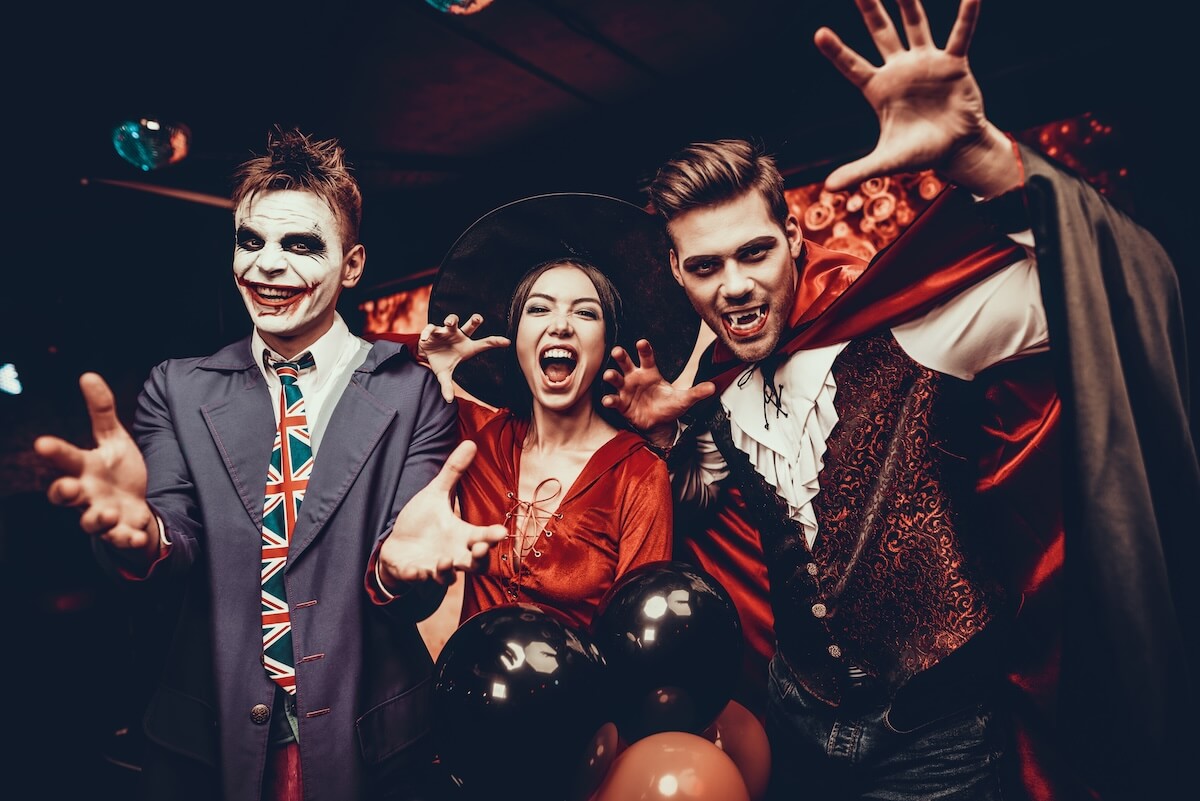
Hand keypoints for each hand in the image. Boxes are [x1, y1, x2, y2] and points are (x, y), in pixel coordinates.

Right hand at [33, 372, 158, 560]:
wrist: (134, 509)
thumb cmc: (116, 472)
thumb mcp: (113, 439)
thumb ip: (101, 411)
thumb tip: (88, 374)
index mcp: (83, 469)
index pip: (65, 459)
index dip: (54, 452)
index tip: (41, 443)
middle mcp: (86, 495)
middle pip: (64, 496)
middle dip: (62, 492)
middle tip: (66, 487)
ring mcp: (102, 516)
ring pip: (90, 523)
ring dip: (96, 519)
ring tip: (107, 512)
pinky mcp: (120, 533)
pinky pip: (120, 539)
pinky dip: (127, 538)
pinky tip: (135, 535)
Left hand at [379, 440, 507, 585]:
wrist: (397, 545)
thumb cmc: (422, 521)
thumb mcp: (436, 494)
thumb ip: (453, 472)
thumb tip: (470, 443)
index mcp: (461, 536)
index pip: (482, 537)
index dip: (492, 536)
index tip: (501, 532)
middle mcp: (453, 554)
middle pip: (473, 564)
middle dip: (477, 559)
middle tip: (478, 550)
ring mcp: (434, 567)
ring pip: (447, 577)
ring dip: (447, 571)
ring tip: (445, 560)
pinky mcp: (414, 573)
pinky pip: (418, 579)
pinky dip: (417, 576)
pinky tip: (416, 570)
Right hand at [418, 313, 510, 402]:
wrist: (426, 354)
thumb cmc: (442, 361)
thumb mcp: (444, 374)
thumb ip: (447, 386)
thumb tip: (449, 401)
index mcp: (466, 346)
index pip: (483, 344)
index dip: (495, 342)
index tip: (507, 342)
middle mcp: (458, 336)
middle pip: (470, 326)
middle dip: (474, 321)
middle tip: (478, 318)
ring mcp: (446, 332)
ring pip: (452, 321)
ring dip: (451, 320)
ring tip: (449, 323)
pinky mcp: (433, 331)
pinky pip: (431, 328)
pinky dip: (428, 332)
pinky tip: (425, 338)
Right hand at [601, 339, 715, 446]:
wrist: (659, 424)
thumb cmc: (669, 406)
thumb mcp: (684, 400)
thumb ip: (696, 392)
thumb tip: (713, 387)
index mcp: (650, 372)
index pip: (647, 357)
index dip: (644, 349)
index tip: (641, 342)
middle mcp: (636, 378)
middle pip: (626, 363)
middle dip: (621, 356)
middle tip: (618, 351)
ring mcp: (626, 390)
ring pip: (616, 379)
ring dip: (611, 376)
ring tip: (610, 375)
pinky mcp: (621, 404)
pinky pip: (613, 400)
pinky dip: (610, 400)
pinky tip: (609, 400)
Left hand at [816, 0, 1018, 196]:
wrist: (956, 151)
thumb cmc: (919, 153)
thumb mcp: (886, 162)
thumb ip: (858, 171)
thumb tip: (828, 189)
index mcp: (879, 90)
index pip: (852, 66)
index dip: (836, 51)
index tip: (819, 33)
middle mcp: (899, 70)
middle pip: (880, 33)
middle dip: (870, 10)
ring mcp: (926, 63)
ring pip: (915, 25)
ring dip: (909, 3)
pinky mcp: (953, 64)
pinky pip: (960, 35)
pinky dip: (967, 15)